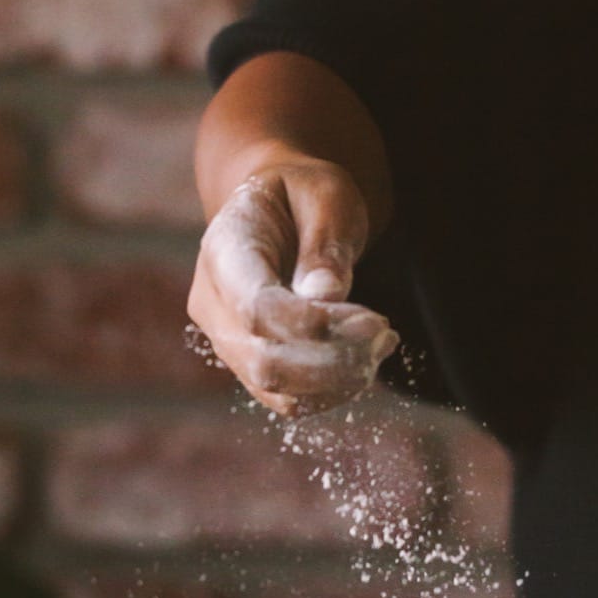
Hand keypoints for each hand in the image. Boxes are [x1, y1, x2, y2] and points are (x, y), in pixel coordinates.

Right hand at [187, 159, 399, 415]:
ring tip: (381, 344)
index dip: (315, 326)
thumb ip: (324, 244)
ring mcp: (226, 341)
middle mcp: (213, 303)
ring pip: (275, 390)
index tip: (375, 321)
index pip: (257, 307)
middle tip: (385, 335)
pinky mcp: (250, 366)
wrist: (279, 213)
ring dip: (338, 381)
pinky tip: (362, 362)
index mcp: (222, 249)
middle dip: (334, 361)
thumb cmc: (302, 196)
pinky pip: (287, 401)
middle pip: (262, 361)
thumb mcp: (324, 196)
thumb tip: (326, 297)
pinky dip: (331, 392)